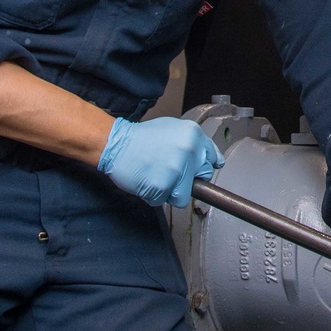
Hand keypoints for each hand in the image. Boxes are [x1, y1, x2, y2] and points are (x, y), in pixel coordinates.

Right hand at [98, 117, 223, 207]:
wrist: (115, 143)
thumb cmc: (142, 138)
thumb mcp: (173, 129)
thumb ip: (194, 143)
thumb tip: (215, 160)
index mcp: (194, 134)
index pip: (214, 159)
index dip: (202, 167)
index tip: (195, 170)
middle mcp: (189, 150)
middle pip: (203, 178)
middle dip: (188, 179)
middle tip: (169, 169)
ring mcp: (177, 169)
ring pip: (184, 195)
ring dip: (170, 191)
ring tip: (157, 175)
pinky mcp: (163, 185)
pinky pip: (165, 201)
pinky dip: (155, 195)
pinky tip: (147, 179)